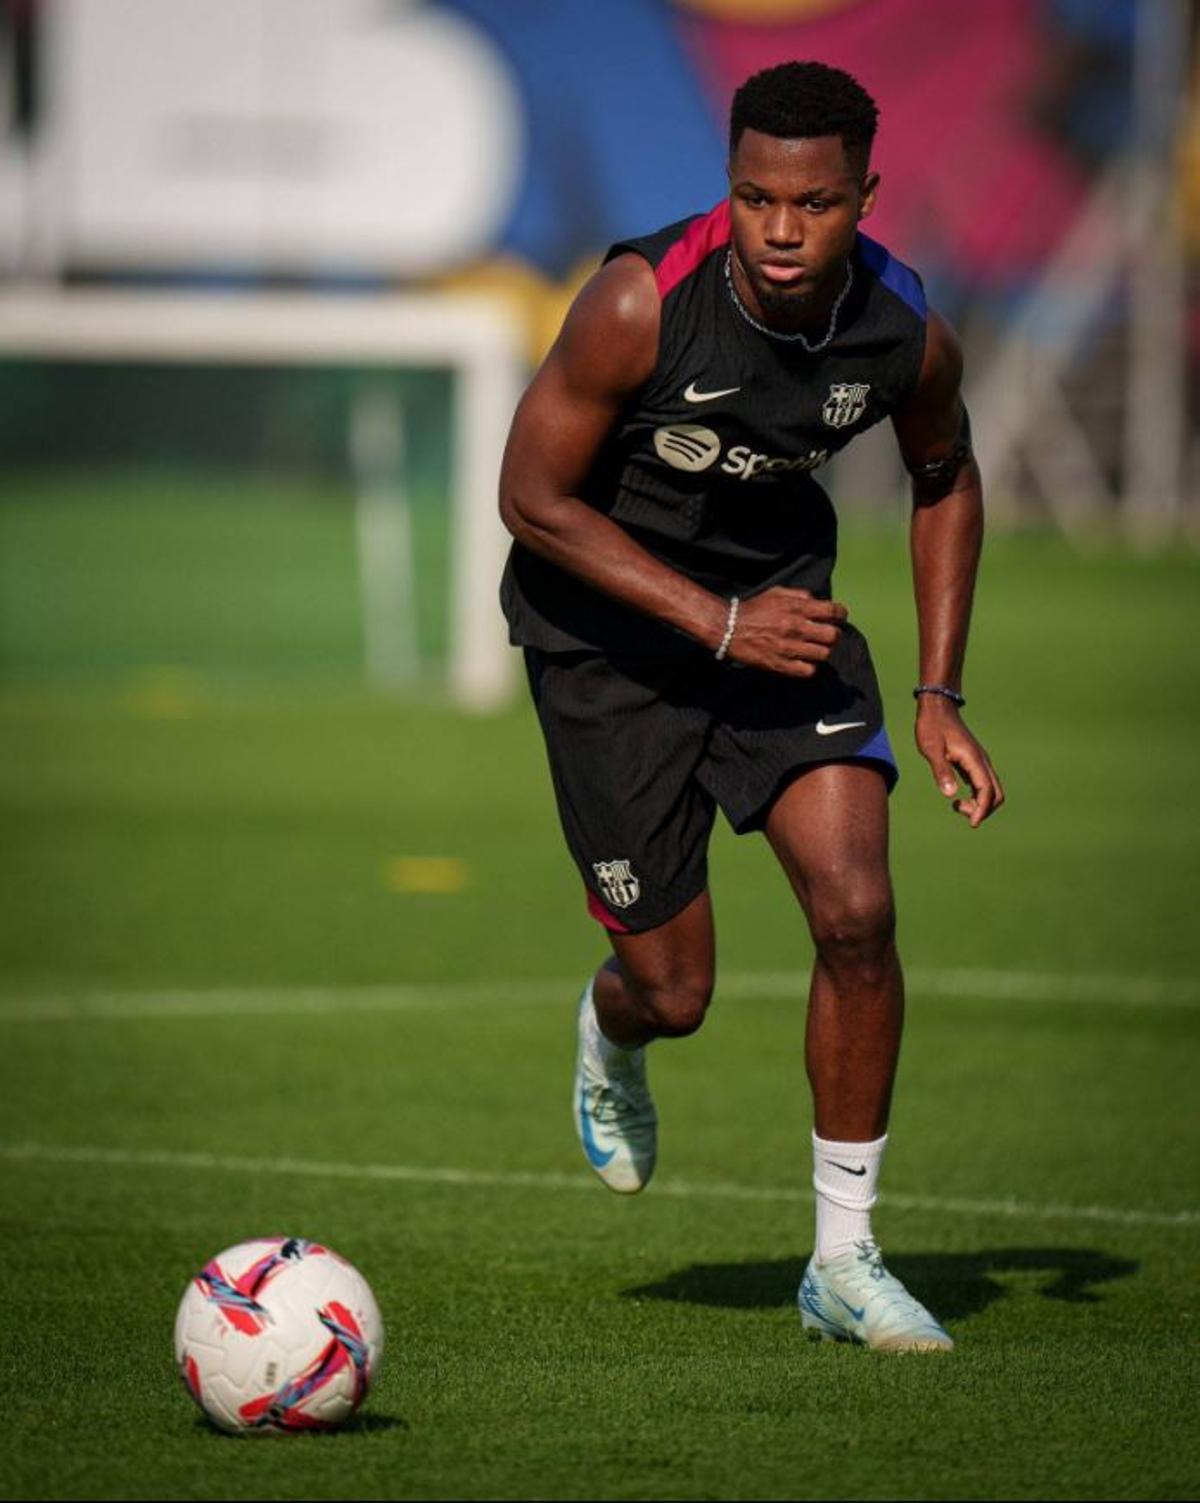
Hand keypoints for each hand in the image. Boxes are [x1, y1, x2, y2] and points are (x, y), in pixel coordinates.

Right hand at [727, 588, 847, 677]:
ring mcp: (789, 648)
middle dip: (833, 635)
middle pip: (833, 635)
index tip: (838, 617)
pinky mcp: (781, 665)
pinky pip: (808, 671)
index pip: (833, 611)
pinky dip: (810, 666)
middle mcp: (796, 628)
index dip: (841, 614)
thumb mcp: (777, 593)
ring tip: (813, 649)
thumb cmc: (754, 609)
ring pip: (824, 654)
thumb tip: (819, 602)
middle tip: (825, 635)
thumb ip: (801, 595)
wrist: (728, 628)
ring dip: (821, 651)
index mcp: (796, 608)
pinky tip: (803, 661)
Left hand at [915, 696, 1004, 826]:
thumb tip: (951, 795)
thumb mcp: (931, 749)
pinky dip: (976, 796)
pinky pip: (982, 785)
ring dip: (980, 804)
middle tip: (960, 810)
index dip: (982, 810)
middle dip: (984, 810)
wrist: (937, 708)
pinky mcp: (973, 763)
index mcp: (974, 760)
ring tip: (957, 805)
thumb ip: (941, 771)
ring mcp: (979, 762)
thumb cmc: (932, 727)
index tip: (972, 824)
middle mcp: (982, 762)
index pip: (987, 791)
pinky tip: (958, 798)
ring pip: (991, 790)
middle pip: (996, 794)